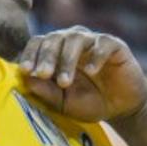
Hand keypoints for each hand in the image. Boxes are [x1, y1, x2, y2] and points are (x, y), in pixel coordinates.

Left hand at [18, 27, 146, 122]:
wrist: (121, 108)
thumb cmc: (89, 102)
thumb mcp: (65, 103)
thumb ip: (46, 92)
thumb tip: (26, 80)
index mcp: (56, 51)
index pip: (39, 42)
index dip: (30, 54)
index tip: (25, 70)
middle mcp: (72, 41)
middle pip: (54, 38)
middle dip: (46, 56)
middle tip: (43, 74)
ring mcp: (93, 41)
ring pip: (75, 38)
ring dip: (67, 59)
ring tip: (64, 82)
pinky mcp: (114, 45)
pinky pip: (103, 42)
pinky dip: (95, 55)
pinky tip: (91, 70)